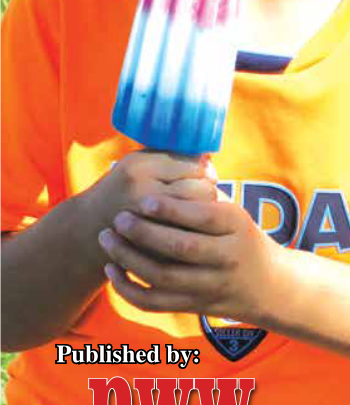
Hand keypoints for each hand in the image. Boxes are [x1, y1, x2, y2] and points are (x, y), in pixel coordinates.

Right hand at [84, 149, 218, 235]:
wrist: (85, 231)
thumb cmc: (120, 191)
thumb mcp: (137, 165)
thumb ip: (169, 158)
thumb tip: (208, 160)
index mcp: (139, 167)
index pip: (192, 165)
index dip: (205, 170)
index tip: (208, 174)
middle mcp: (141, 192)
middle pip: (197, 189)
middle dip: (208, 191)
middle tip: (208, 193)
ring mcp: (144, 223)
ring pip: (195, 215)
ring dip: (204, 212)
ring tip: (201, 210)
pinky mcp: (147, 247)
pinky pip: (185, 238)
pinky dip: (193, 232)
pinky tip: (191, 228)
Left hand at [98, 189, 279, 322]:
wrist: (267, 285)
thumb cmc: (241, 236)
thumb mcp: (234, 211)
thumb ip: (203, 194)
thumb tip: (169, 163)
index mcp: (238, 226)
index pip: (203, 217)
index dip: (173, 209)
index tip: (145, 199)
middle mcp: (227, 257)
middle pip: (181, 248)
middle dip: (145, 233)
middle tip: (118, 217)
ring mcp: (210, 285)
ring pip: (163, 276)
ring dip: (130, 258)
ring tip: (107, 238)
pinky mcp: (193, 307)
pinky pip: (154, 302)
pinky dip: (128, 289)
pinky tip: (112, 270)